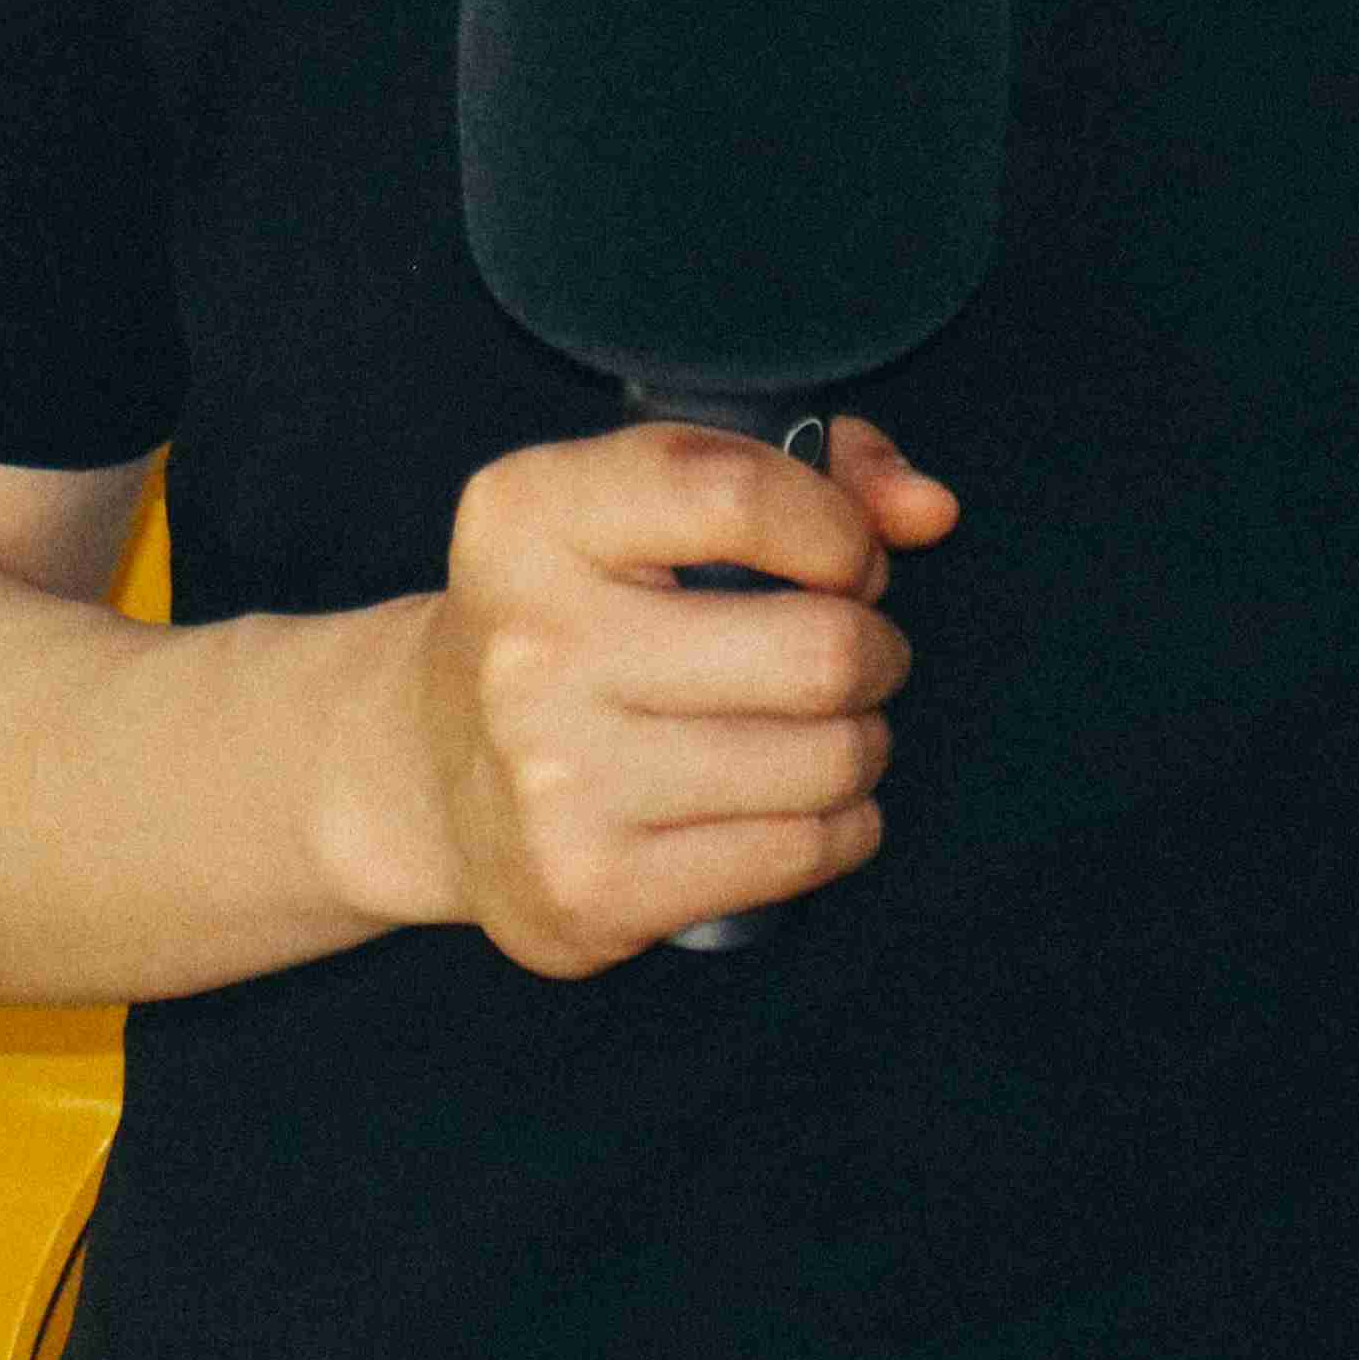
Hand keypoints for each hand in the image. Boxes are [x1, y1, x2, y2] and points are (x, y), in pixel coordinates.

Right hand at [357, 415, 954, 971]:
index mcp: (530, 517)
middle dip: (873, 651)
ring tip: (820, 730)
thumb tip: (930, 510)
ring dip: (860, 744)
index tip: (842, 555)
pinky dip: (837, 829)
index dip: (838, 526)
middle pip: (818, 649)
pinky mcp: (590, 890)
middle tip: (847, 656)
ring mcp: (554, 781)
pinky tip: (796, 804)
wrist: (428, 769)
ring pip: (828, 760)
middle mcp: (530, 647)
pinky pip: (799, 854)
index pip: (739, 493)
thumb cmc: (578, 614)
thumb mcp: (645, 504)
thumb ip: (807, 470)